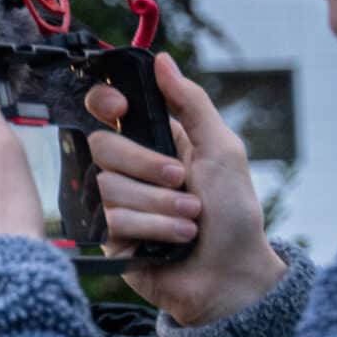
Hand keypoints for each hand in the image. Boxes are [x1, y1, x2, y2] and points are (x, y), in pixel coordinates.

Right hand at [84, 52, 286, 326]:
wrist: (229, 275)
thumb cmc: (234, 215)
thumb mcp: (222, 149)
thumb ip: (191, 103)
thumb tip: (162, 61)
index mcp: (153, 140)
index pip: (105, 108)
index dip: (104, 102)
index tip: (120, 108)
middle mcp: (128, 169)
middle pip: (103, 146)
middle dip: (149, 166)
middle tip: (184, 182)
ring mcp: (115, 203)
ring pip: (109, 186)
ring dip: (160, 205)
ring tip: (190, 221)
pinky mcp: (107, 237)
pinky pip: (113, 220)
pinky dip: (153, 228)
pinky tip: (175, 240)